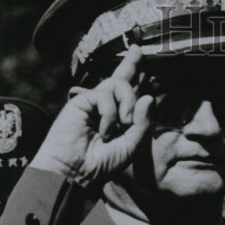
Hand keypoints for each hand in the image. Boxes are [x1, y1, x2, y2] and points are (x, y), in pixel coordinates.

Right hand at [30, 46, 151, 188]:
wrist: (76, 172)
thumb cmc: (102, 163)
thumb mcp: (131, 145)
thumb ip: (142, 123)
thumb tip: (148, 96)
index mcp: (118, 116)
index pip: (129, 89)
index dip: (134, 70)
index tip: (139, 52)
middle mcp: (105, 106)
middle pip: (122, 78)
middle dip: (132, 65)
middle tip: (138, 53)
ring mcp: (93, 102)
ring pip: (118, 84)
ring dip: (127, 102)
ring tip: (124, 123)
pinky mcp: (81, 101)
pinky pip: (105, 96)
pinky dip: (110, 114)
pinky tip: (104, 131)